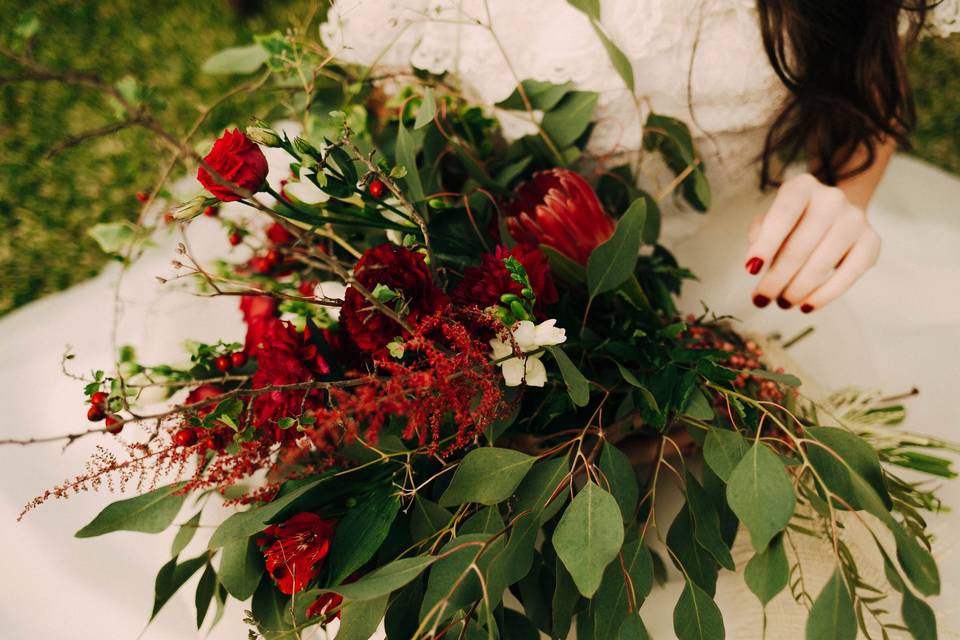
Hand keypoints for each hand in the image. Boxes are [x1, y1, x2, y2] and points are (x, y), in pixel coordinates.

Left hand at [744, 173, 880, 311]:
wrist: (834, 215)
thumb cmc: (793, 222)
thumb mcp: (770, 221)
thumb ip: (760, 235)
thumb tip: (758, 264)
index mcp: (802, 187)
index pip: (784, 214)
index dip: (766, 243)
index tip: (750, 269)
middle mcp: (832, 198)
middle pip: (801, 245)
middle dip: (777, 278)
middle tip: (761, 298)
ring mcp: (855, 218)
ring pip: (823, 262)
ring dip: (798, 289)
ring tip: (782, 303)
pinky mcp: (872, 240)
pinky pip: (850, 273)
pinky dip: (826, 294)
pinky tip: (807, 306)